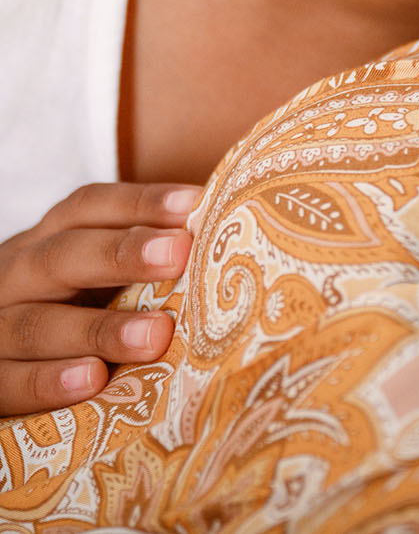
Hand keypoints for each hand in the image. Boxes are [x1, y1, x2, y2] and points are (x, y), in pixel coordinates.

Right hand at [0, 182, 201, 414]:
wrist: (5, 364)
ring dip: (97, 329)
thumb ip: (150, 256)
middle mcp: (16, 276)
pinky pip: (7, 380)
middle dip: (121, 254)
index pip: (88, 207)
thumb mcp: (99, 276)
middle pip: (62, 256)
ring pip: (35, 323)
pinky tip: (91, 381)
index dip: (140, 202)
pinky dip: (48, 381)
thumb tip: (232, 229)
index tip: (194, 204)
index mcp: (50, 239)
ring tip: (155, 336)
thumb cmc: (75, 311)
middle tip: (178, 255)